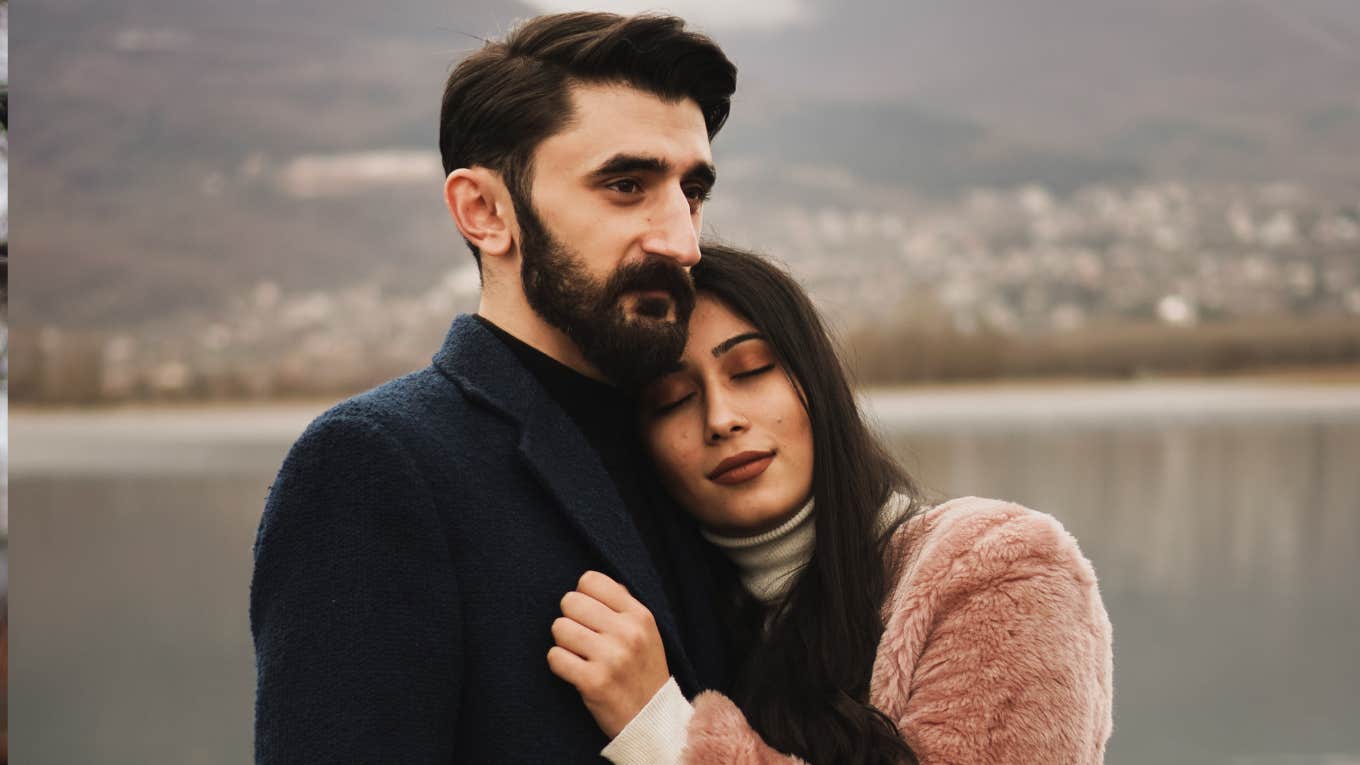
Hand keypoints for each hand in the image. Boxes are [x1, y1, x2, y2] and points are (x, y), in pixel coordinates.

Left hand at [547, 571, 670, 738]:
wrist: (653, 720)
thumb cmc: (643, 671)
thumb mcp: (646, 632)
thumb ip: (622, 604)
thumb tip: (589, 583)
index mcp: (639, 615)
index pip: (590, 580)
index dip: (583, 596)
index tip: (589, 615)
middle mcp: (627, 633)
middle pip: (570, 601)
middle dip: (570, 619)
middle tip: (582, 638)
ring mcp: (611, 658)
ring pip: (559, 627)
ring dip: (564, 643)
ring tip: (580, 656)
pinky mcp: (593, 682)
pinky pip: (555, 657)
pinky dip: (560, 664)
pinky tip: (575, 671)